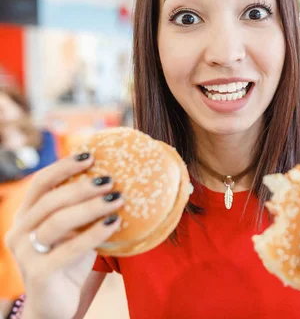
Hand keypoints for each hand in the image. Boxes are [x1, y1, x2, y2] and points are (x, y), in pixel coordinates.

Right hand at [4, 153, 122, 318]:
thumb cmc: (68, 261)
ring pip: (58, 221)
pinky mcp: (39, 273)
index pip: (41, 184)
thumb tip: (114, 179)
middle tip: (111, 180)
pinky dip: (94, 232)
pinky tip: (114, 222)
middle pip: (51, 200)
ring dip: (91, 207)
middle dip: (82, 186)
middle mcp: (20, 232)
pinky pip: (69, 248)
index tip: (90, 155)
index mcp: (26, 217)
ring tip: (118, 198)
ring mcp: (25, 253)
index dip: (63, 166)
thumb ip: (82, 209)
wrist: (56, 304)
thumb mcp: (74, 230)